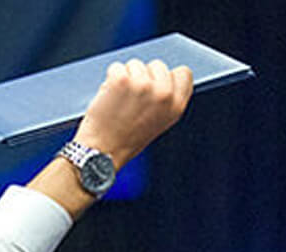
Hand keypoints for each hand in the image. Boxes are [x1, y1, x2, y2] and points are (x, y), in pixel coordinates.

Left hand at [72, 58, 192, 168]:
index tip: (154, 88)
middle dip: (144, 77)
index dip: (166, 77)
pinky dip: (109, 79)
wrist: (101, 152)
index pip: (183, 73)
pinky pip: (116, 67)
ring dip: (125, 78)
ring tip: (119, 102)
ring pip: (135, 64)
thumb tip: (165, 77)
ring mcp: (143, 86)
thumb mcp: (160, 122)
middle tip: (132, 101)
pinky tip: (109, 98)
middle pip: (157, 65)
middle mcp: (164, 94)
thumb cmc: (126, 141)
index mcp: (177, 105)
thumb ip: (168, 99)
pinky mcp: (122, 80)